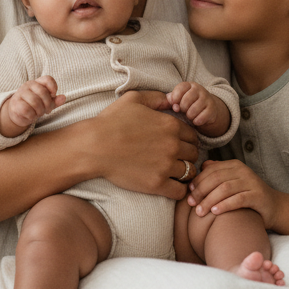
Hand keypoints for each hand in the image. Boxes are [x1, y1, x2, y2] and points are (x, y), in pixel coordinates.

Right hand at [2, 75, 64, 132]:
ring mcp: (20, 94)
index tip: (53, 96)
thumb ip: (55, 100)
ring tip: (38, 113)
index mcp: (37, 82)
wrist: (16, 112)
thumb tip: (63, 97)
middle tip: (47, 111)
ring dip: (40, 111)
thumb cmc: (33, 105)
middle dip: (48, 104)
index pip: (48, 79)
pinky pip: (27, 110)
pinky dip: (32, 116)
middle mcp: (28, 85)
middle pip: (43, 92)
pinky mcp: (15, 104)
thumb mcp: (45, 102)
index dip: (53, 87)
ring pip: (35, 102)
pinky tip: (31, 116)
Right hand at [84, 89, 199, 199]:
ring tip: (172, 172)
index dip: (186, 139)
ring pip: (190, 172)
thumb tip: (171, 100)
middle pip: (194, 153)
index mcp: (171, 125)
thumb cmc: (111, 121)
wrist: (94, 146)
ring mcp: (166, 166)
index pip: (193, 135)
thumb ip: (156, 98)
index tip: (177, 143)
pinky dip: (178, 189)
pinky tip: (168, 185)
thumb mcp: (134, 99)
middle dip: (186, 155)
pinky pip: (180, 191)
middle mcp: (173, 145)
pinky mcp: (157, 184)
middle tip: (174, 158)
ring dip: (183, 172)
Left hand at [168, 81, 216, 126]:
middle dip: (182, 109)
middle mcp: (200, 90)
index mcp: (190, 85)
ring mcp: (207, 99)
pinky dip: (196, 121)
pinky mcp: (212, 109)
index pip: (180, 88)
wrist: (208, 108)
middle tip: (184, 111)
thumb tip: (173, 104)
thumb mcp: (179, 99)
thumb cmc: (189, 103)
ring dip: (189, 116)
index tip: (174, 104)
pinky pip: (201, 118)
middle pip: (186, 100)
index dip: (175, 98)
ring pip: (193, 110)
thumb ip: (172, 100)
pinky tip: (196, 120)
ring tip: (190, 116)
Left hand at [186, 159, 278, 227]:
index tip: (188, 193)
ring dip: (209, 200)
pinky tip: (215, 212)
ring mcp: (252, 183)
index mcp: (234, 165)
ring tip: (200, 212)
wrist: (273, 206)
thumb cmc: (247, 196)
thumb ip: (218, 174)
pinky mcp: (258, 196)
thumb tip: (201, 167)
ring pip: (225, 188)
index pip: (211, 170)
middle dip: (201, 191)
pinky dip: (225, 205)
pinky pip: (238, 199)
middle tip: (191, 204)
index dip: (198, 181)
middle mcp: (243, 171)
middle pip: (216, 178)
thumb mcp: (232, 182)